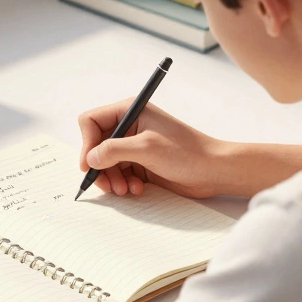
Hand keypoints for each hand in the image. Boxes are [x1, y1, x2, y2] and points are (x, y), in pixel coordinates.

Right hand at [78, 100, 230, 198]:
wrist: (214, 170)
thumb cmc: (186, 152)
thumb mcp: (146, 148)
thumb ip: (113, 150)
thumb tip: (90, 158)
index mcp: (130, 111)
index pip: (91, 121)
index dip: (87, 143)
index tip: (89, 165)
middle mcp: (129, 126)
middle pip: (96, 145)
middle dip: (100, 167)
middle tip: (108, 185)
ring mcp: (134, 145)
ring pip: (105, 163)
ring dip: (112, 179)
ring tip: (125, 190)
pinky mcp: (141, 163)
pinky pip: (119, 174)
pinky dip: (123, 183)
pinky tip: (137, 189)